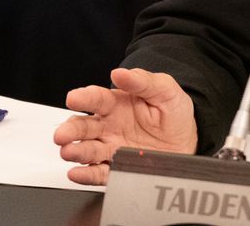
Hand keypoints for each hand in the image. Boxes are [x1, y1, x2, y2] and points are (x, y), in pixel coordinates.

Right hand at [54, 67, 198, 185]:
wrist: (188, 139)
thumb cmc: (173, 112)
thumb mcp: (164, 90)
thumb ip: (143, 81)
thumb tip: (120, 73)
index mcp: (117, 104)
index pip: (96, 99)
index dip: (84, 97)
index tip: (73, 98)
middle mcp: (109, 126)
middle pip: (83, 127)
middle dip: (70, 130)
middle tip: (62, 134)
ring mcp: (111, 148)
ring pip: (87, 150)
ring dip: (75, 151)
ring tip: (68, 152)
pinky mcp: (118, 168)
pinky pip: (99, 173)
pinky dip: (86, 175)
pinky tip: (77, 173)